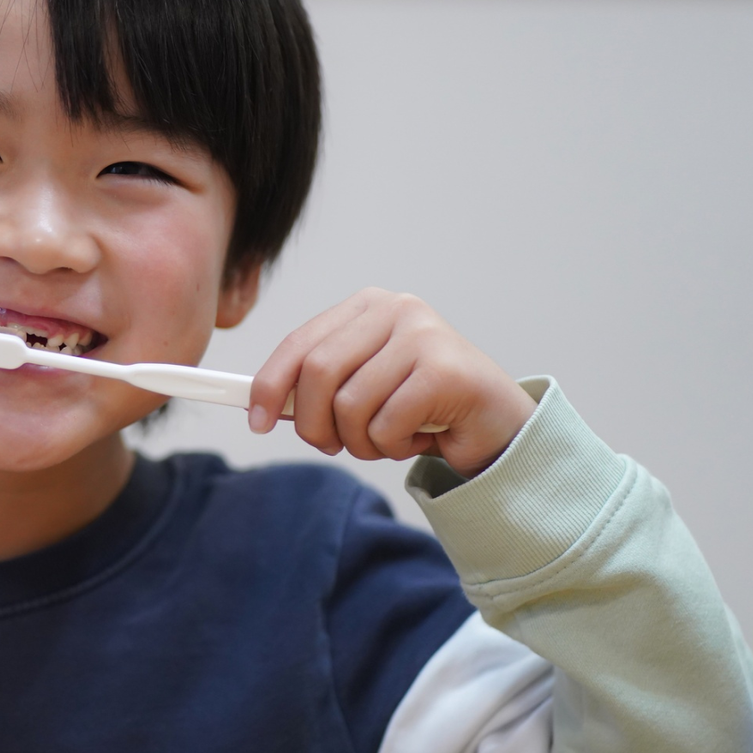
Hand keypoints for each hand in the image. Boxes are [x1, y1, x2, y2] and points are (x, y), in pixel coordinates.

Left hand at [248, 289, 537, 478]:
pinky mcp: (443, 369)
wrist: (497, 425)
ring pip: (349, 406)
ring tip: (391, 437)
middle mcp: (394, 309)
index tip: (255, 421)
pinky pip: (385, 425)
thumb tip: (259, 403)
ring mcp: (422, 335)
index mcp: (367, 307)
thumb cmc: (423, 408)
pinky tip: (420, 435)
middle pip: (317, 374)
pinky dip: (393, 446)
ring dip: (362, 442)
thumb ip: (318, 386)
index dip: (270, 384)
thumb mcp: (362, 387)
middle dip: (315, 424)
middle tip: (335, 445)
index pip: (300, 343)